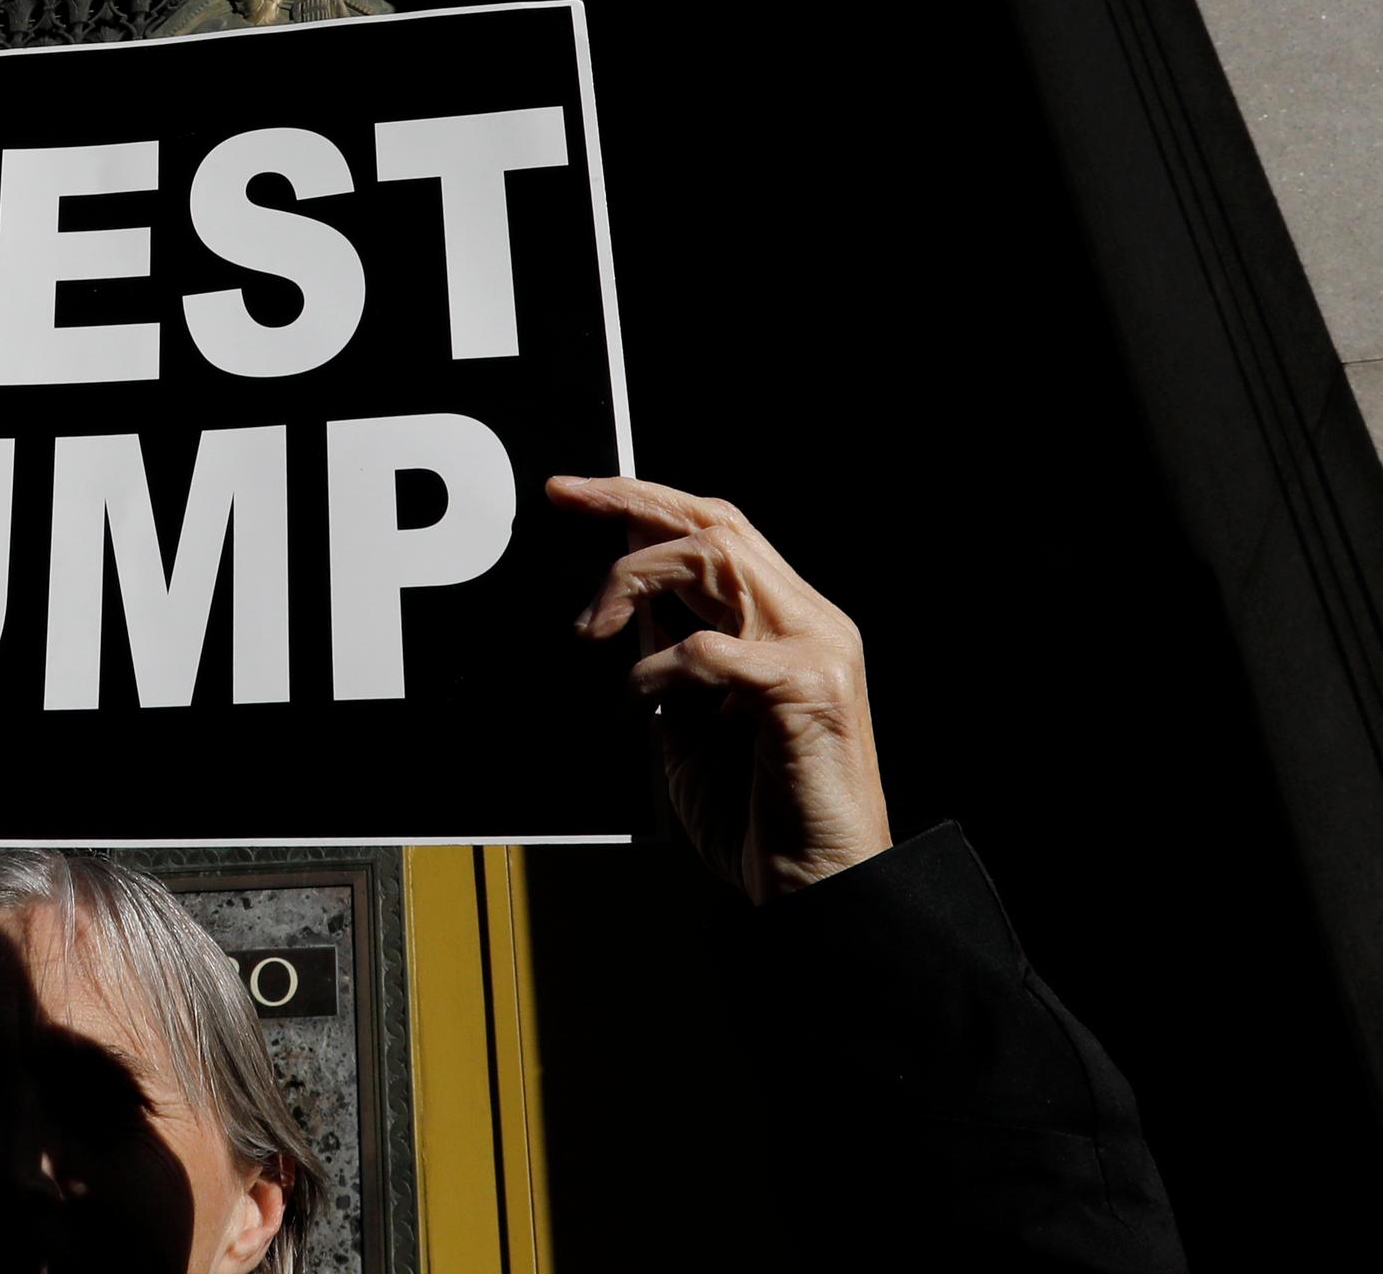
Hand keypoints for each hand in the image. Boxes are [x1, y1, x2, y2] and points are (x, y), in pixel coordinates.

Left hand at [550, 476, 891, 901]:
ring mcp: (816, 648)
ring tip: (593, 628)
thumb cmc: (758, 816)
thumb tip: (623, 604)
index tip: (574, 495)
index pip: (718, 530)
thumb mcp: (690, 721)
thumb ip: (668, 658)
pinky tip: (642, 701)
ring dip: (636, 579)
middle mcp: (809, 620)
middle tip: (564, 499)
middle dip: (630, 500)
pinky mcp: (808, 688)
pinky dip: (658, 668)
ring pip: (716, 558)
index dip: (645, 503)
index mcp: (786, 624)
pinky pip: (710, 650)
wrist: (818, 887)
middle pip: (716, 522)